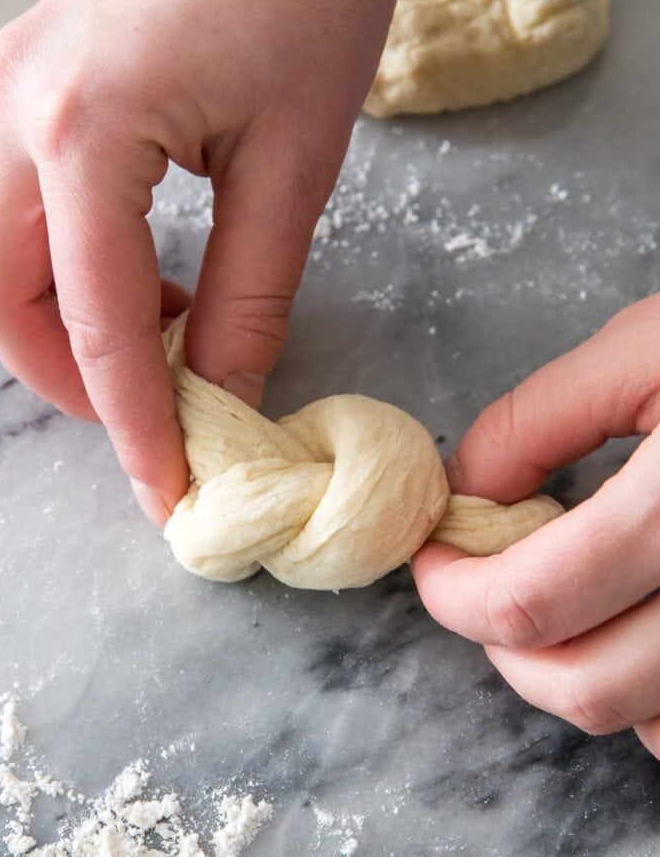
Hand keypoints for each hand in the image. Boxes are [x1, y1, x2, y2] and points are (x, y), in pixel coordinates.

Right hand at [0, 0, 515, 523]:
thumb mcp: (296, 168)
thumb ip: (250, 297)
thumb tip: (226, 397)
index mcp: (80, 130)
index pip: (90, 321)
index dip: (131, 421)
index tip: (168, 491)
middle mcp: (17, 108)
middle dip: (70, 378)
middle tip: (161, 418)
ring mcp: (15, 84)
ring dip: (71, 319)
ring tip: (176, 342)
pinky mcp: (39, 73)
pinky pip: (28, 201)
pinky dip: (77, 260)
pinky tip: (158, 271)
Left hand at [413, 295, 659, 757]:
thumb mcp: (640, 351)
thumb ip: (536, 420)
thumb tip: (466, 490)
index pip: (533, 601)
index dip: (453, 591)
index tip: (436, 558)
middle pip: (587, 687)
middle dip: (507, 645)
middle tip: (487, 584)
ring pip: (651, 724)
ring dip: (584, 673)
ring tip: (572, 592)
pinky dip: (654, 690)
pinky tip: (640, 615)